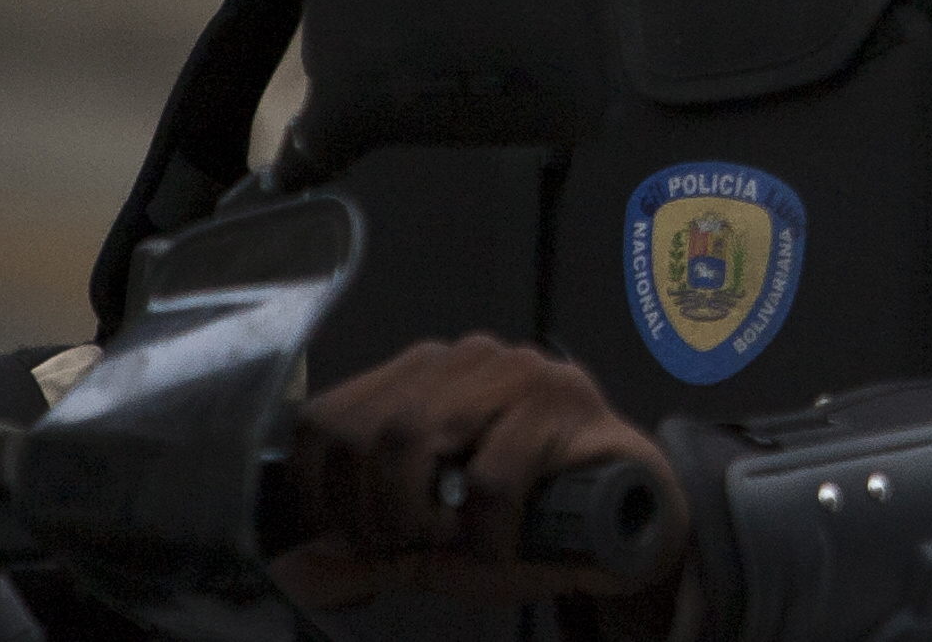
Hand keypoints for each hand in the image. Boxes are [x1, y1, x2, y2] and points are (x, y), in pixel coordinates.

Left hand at [272, 334, 689, 612]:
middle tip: (399, 552)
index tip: (346, 542)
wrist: (632, 522)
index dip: (317, 491)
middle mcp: (464, 359)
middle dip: (367, 512)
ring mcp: (515, 370)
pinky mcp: (563, 399)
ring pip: (413, 435)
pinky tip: (497, 550)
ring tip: (445, 546)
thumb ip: (367, 553)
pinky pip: (489, 475)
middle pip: (364, 430)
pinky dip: (481, 532)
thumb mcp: (431, 546)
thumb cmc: (526, 526)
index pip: (327, 417)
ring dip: (413, 515)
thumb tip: (298, 572)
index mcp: (421, 379)